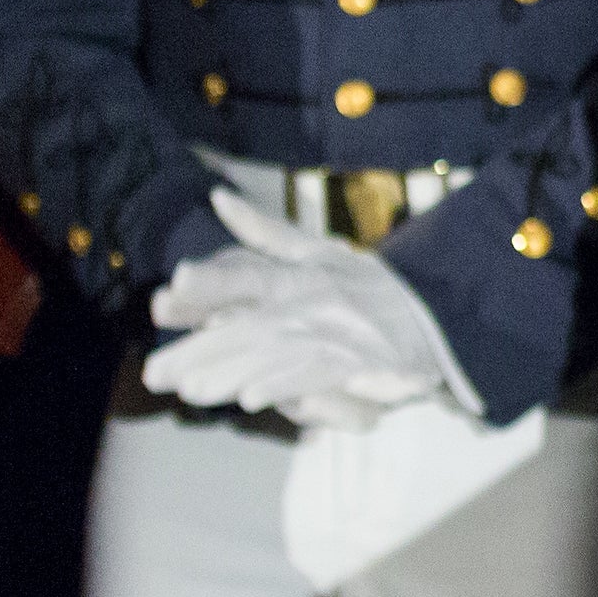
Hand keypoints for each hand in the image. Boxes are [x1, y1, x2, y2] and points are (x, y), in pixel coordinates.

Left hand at [141, 189, 472, 429]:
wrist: (440, 314)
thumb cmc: (369, 287)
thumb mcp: (320, 250)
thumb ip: (264, 233)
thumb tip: (218, 198)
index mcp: (300, 270)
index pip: (247, 274)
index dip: (210, 282)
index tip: (169, 292)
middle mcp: (314, 297)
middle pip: (249, 324)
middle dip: (201, 350)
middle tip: (157, 374)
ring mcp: (337, 329)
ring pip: (276, 353)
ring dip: (232, 372)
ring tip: (192, 392)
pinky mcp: (362, 361)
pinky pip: (318, 373)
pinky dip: (285, 384)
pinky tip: (253, 398)